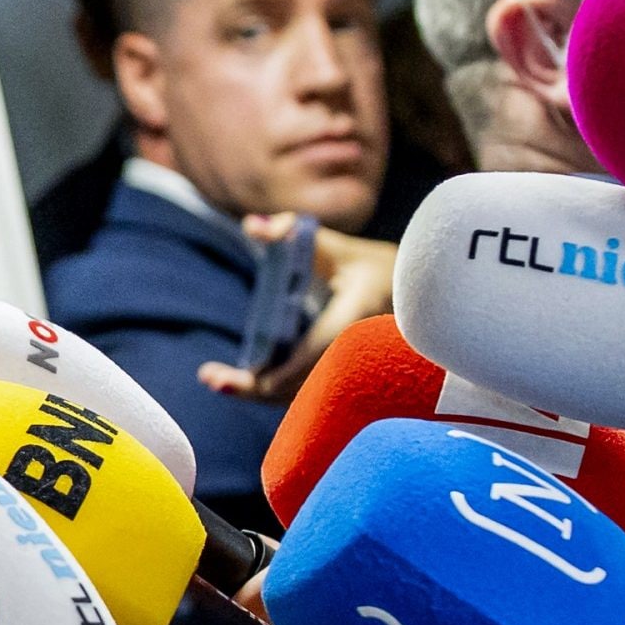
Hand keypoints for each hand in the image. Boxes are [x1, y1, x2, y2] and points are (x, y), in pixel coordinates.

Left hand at [199, 217, 396, 402]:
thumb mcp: (336, 244)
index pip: (302, 360)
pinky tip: (248, 381)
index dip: (265, 378)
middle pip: (292, 389)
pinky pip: (308, 394)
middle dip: (248, 388)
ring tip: (217, 380)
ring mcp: (350, 374)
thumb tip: (251, 226)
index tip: (226, 378)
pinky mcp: (345, 381)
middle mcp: (351, 357)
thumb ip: (291, 231)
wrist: (416, 298)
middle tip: (208, 376)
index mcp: (349, 323)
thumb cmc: (375, 267)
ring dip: (256, 392)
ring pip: (299, 398)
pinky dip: (276, 390)